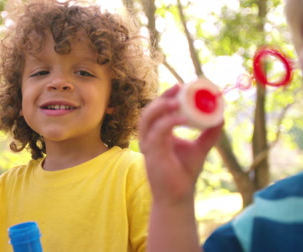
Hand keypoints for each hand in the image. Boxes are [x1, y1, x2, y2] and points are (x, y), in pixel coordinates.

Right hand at [138, 85, 222, 205]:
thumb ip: (208, 134)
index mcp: (158, 133)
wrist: (178, 196)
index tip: (181, 86)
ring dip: (160, 107)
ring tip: (176, 100)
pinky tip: (182, 118)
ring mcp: (148, 145)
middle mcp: (149, 137)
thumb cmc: (184, 173)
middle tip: (178, 88)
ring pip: (146, 119)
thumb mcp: (199, 148)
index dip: (166, 97)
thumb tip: (220, 118)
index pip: (158, 110)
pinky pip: (157, 133)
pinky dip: (168, 122)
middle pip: (149, 110)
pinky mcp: (152, 153)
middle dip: (162, 97)